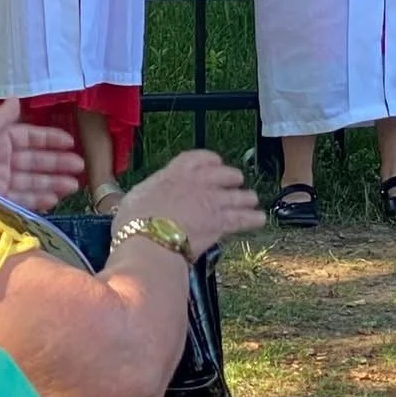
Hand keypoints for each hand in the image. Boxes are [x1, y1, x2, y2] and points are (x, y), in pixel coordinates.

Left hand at [0, 99, 84, 212]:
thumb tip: (17, 99)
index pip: (29, 138)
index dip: (50, 140)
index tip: (71, 142)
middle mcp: (0, 160)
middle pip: (34, 162)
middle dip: (57, 164)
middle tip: (80, 167)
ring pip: (32, 182)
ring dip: (53, 183)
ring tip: (74, 186)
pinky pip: (22, 200)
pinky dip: (38, 200)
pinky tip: (54, 199)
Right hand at [113, 149, 265, 261]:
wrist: (150, 238)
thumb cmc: (135, 221)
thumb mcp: (135, 199)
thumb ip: (147, 196)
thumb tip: (144, 202)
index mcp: (176, 172)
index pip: (197, 158)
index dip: (209, 160)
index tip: (215, 163)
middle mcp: (198, 182)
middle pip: (223, 174)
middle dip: (231, 178)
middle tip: (236, 182)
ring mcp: (213, 201)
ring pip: (236, 195)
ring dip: (245, 198)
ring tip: (252, 200)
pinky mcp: (221, 222)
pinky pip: (242, 218)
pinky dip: (253, 218)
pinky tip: (260, 219)